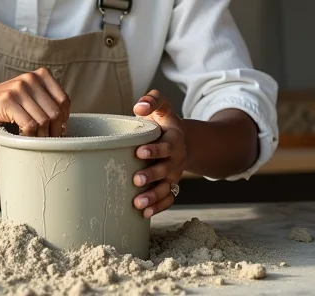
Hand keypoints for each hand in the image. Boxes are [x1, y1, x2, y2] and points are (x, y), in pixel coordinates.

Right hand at [0, 68, 69, 136]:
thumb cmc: (4, 105)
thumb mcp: (28, 97)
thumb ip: (45, 103)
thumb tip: (65, 126)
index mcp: (40, 76)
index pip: (64, 101)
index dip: (63, 120)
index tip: (56, 131)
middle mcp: (31, 79)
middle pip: (55, 112)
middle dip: (53, 131)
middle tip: (45, 142)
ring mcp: (18, 89)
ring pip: (43, 120)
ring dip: (40, 136)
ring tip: (33, 141)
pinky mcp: (7, 101)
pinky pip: (29, 125)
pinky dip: (28, 136)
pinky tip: (21, 136)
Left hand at [132, 89, 186, 217]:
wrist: (178, 139)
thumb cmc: (162, 122)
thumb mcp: (161, 107)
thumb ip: (152, 100)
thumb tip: (139, 106)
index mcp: (174, 139)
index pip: (167, 145)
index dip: (154, 149)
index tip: (139, 152)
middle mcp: (176, 159)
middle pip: (166, 170)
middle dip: (152, 175)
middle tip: (136, 179)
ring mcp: (174, 174)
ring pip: (166, 188)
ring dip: (153, 197)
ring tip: (138, 203)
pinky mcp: (170, 185)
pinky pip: (168, 199)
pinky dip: (158, 207)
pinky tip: (144, 213)